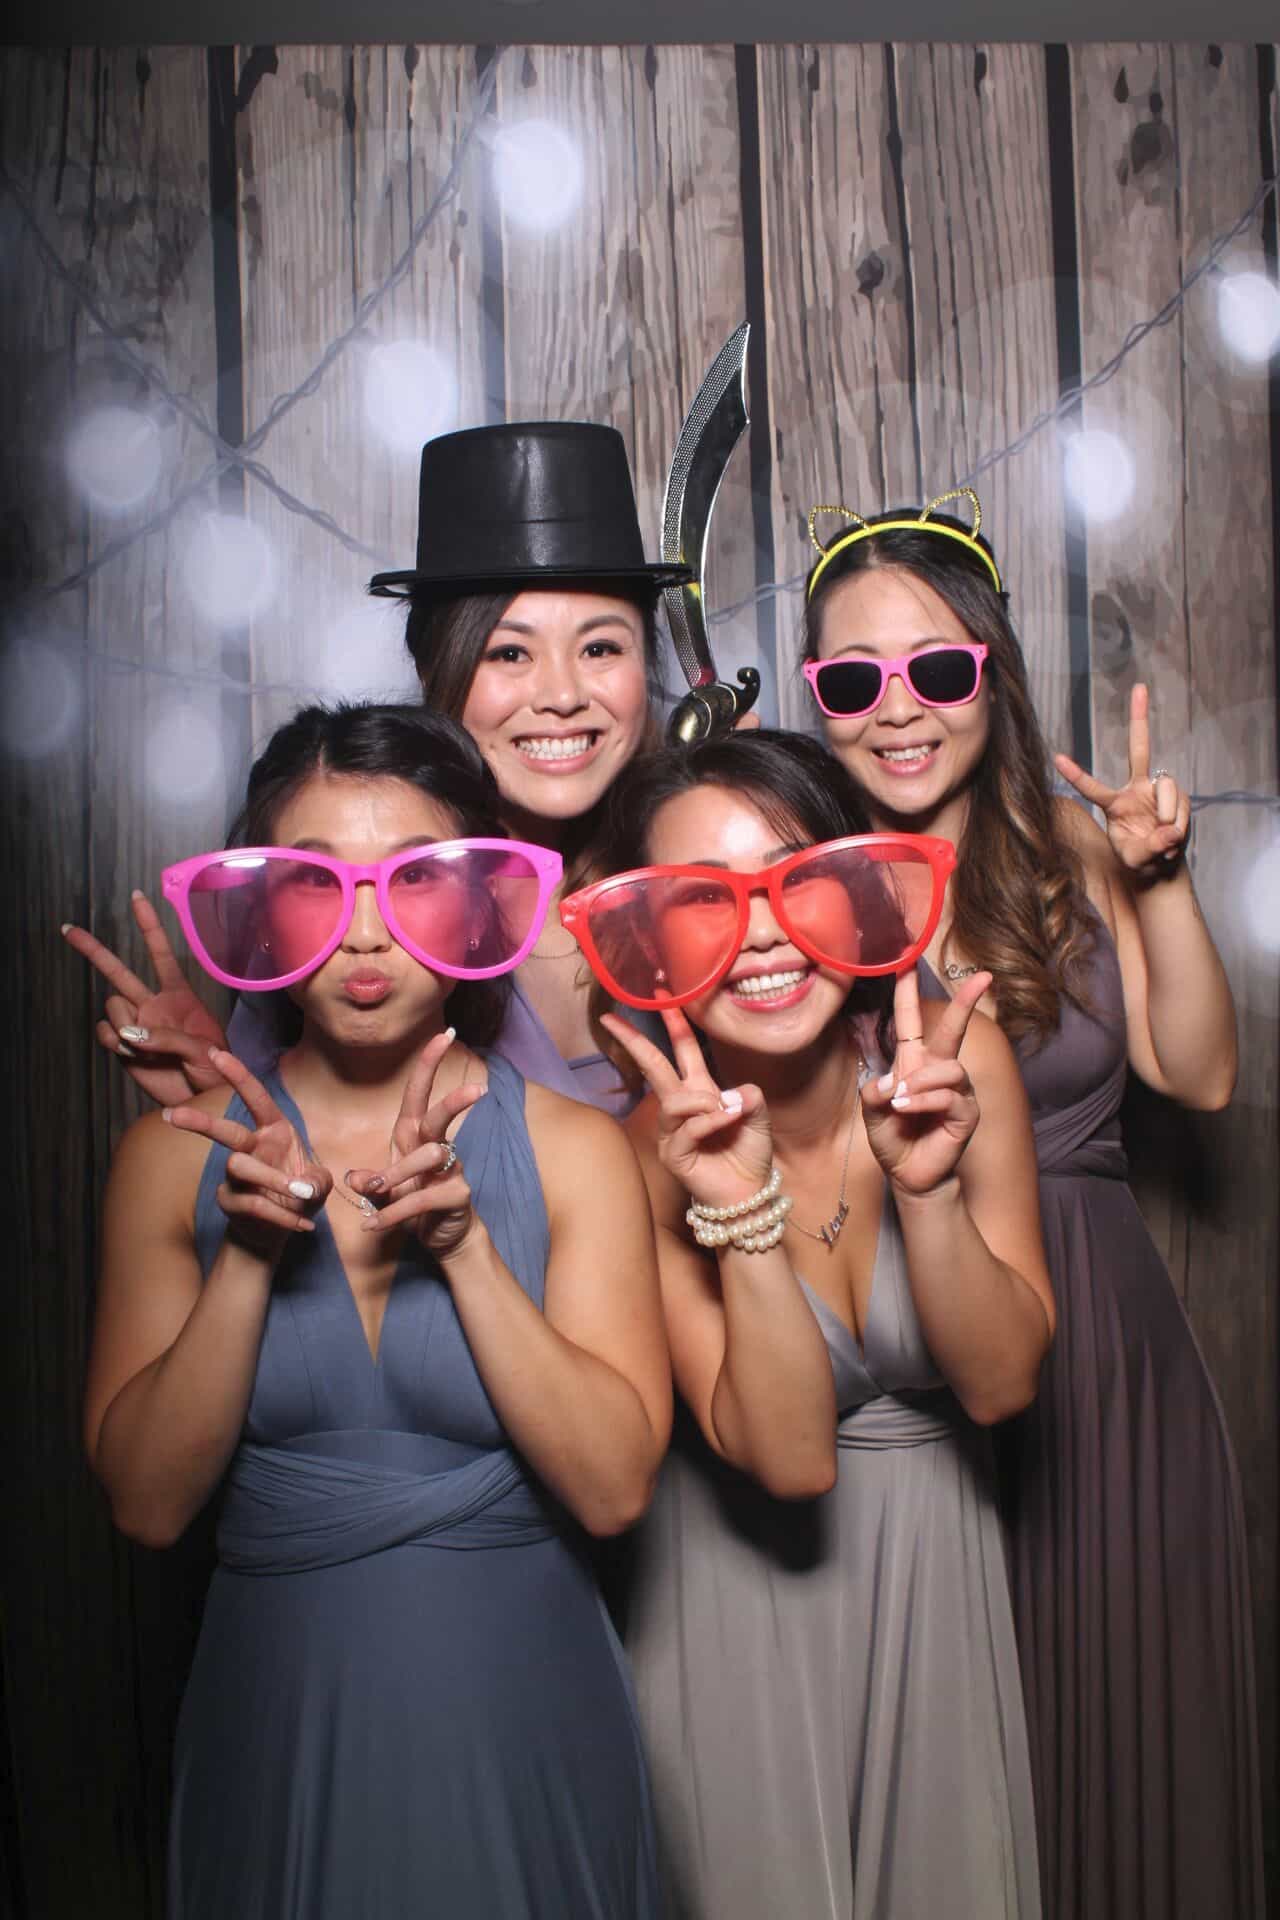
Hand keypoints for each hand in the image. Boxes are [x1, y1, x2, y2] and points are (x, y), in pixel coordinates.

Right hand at [62, 891, 226, 1105]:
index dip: (148, 925)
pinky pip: (106, 1034)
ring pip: (112, 1008)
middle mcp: (152, 1004)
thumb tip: (130, 1034)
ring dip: (125, 1024)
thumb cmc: (216, 1070)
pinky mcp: (124, 1048)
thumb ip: (169, 1038)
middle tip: (67, 929)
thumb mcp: (203, 1050)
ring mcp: (136, 1024)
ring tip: (149, 1047)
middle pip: (118, 971)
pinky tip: (134, 1054)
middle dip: (92, 950)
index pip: (161, 953)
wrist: (204, 1100)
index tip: (137, 896)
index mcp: (178, 995)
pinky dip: (115, 1043)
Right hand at [164, 1049, 330, 1254]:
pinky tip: (303, 1224)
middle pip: (225, 1132)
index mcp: (274, 1130)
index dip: (237, 1075)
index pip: (256, 1098)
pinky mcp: (230, 1201)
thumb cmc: (302, 1193)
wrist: (284, 1227)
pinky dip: (283, 1216)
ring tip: (300, 1196)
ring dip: (275, 1181)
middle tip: (173, 1115)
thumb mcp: (319, 1184)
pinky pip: (253, 1204)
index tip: (214, 1053)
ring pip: (241, 1167)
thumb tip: (303, 1188)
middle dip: (201, 1122)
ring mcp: (235, 1175)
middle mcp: (251, 1147)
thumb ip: (317, 1182)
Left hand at [348, 1030, 485, 1258]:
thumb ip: (369, 1182)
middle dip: (455, 1101)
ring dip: (396, 1174)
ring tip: (375, 1193)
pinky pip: (421, 1198)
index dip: (430, 1063)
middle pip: (441, 1117)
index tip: (445, 1034)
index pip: (420, 1092)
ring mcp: (450, 1170)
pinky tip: (373, 1226)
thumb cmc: (416, 1201)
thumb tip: (354, 1178)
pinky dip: (392, 1214)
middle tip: (478, 1088)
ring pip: (428, 1157)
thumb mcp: (385, 1190)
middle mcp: (434, 1146)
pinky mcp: (455, 1195)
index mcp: (414, 1134)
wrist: (443, 1237)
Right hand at [599, 1005, 772, 1211]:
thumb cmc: (749, 1153)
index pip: (683, 1050)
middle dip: (633, 1041)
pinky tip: (726, 1124)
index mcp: (701, 1090)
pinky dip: (710, 1123)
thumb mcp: (758, 1115)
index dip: (674, 1022)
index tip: (661, 994)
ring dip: (704, 1102)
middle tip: (610, 1018)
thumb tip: (734, 1094)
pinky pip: (687, 1127)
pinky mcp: (672, 1153)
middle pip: (653, 1066)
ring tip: (729, 1115)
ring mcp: (672, 1130)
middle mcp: (681, 1106)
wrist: (748, 1192)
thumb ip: (749, 1097)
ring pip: (675, 1100)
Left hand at [861, 969, 985, 1198]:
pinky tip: (907, 1110)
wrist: (908, 1173)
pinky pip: (949, 1096)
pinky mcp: (966, 1113)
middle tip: (983, 977)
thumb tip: (892, 1083)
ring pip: (948, 1068)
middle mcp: (937, 1070)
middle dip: (967, 1001)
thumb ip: (874, 1093)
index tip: (906, 960)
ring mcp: (956, 1091)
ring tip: (900, 1101)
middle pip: (953, 1029)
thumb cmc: (892, 1138)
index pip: (912, 1020)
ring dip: (920, 1082)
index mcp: (912, 1061)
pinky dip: (924, 1101)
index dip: (907, 991)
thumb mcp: (872, 1112)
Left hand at [1054, 683, 1189, 875]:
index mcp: (1114, 803)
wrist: (1162, 867)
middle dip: (1139, 717)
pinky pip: (1181, 805)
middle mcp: (1136, 788)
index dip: (1076, 774)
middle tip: (1139, 686)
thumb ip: (1148, 848)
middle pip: (1138, 747)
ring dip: (1167, 816)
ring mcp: (1159, 790)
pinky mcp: (1179, 797)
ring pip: (1167, 788)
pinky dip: (1178, 825)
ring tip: (1164, 840)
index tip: (1056, 758)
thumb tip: (1170, 832)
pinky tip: (1173, 838)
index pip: (1092, 787)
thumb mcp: (1135, 860)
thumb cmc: (1140, 860)